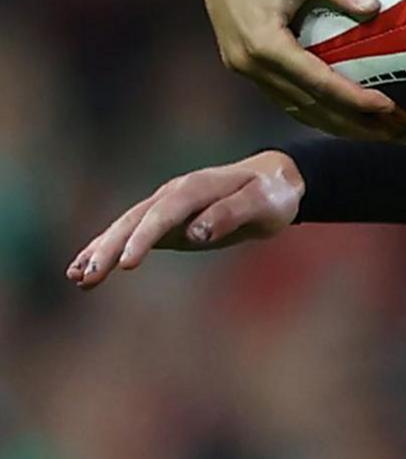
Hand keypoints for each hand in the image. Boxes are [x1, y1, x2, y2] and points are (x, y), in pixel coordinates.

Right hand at [68, 150, 304, 288]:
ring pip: (125, 227)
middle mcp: (174, 193)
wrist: (276, 181)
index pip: (163, 214)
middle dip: (109, 248)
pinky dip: (108, 249)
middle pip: (135, 221)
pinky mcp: (167, 222)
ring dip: (100, 250)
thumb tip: (196, 232)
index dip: (143, 238)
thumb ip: (231, 213)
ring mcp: (166, 206)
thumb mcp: (262, 203)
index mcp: (196, 188)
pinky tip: (85, 269)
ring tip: (77, 277)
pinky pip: (131, 235)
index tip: (126, 265)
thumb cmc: (273, 193)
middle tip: (88, 277)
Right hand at [190, 0, 398, 138]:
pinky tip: (338, 113)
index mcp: (264, 44)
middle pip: (308, 107)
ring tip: (371, 130)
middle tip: (390, 132)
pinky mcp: (241, 62)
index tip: (388, 106)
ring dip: (332, 122)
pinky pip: (282, 95)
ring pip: (293, 107)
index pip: (319, 84)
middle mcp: (250, 63)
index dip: (355, 99)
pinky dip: (312, 108)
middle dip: (350, 124)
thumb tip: (376, 6)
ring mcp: (242, 66)